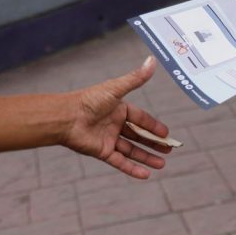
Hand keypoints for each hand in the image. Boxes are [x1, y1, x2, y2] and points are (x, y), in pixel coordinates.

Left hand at [62, 57, 171, 178]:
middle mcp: (115, 125)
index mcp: (119, 110)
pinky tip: (145, 175)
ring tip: (162, 164)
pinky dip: (132, 168)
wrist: (66, 117)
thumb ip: (136, 78)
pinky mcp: (102, 152)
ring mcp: (109, 139)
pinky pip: (120, 162)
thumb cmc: (89, 100)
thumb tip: (152, 60)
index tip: (166, 134)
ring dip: (147, 157)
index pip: (141, 119)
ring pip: (132, 150)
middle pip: (139, 136)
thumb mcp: (117, 88)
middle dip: (154, 144)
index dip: (154, 126)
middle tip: (169, 150)